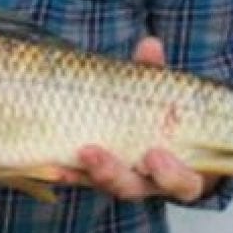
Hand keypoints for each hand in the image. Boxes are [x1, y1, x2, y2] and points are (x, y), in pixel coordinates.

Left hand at [65, 37, 218, 202]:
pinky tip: (50, 164)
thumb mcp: (162, 96)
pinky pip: (79, 181)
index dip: (170, 174)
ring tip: (79, 151)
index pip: (182, 182)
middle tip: (96, 153)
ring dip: (90, 170)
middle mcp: (147, 184)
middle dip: (114, 173)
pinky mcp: (93, 179)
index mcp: (177, 172)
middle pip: (133, 188)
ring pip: (106, 185)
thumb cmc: (164, 115)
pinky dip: (66, 172)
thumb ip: (155, 74)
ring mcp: (119, 182)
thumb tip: (150, 44)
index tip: (154, 155)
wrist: (153, 131)